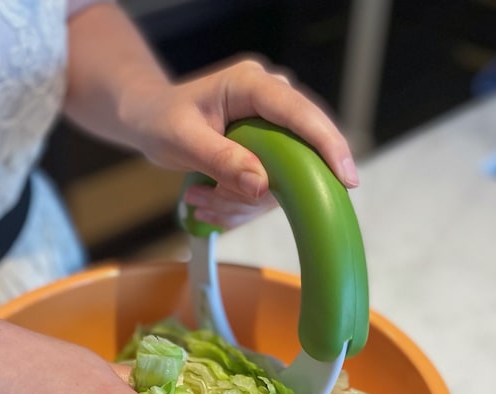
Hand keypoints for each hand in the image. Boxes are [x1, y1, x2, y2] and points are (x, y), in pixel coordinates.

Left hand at [121, 58, 358, 207]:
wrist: (150, 119)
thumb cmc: (161, 119)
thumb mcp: (183, 140)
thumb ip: (222, 161)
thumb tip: (262, 186)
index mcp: (253, 86)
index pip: (302, 114)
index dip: (328, 146)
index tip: (346, 179)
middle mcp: (272, 104)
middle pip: (298, 155)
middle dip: (261, 191)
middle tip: (210, 198)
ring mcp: (273, 130)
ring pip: (280, 182)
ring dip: (240, 203)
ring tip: (198, 197)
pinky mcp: (268, 153)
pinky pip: (267, 191)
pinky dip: (238, 205)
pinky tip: (206, 197)